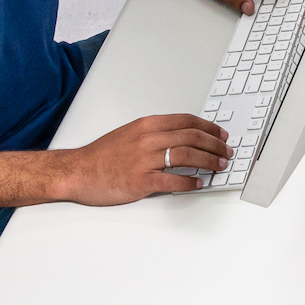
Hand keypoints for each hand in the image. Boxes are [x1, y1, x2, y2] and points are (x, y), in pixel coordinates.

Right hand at [58, 114, 232, 203]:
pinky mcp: (140, 181)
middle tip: (227, 151)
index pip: (186, 120)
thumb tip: (182, 137)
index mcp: (147, 125)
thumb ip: (155, 133)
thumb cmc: (102, 155)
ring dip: (208, 161)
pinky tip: (199, 183)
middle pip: (192, 137)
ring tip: (219, 165)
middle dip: (215, 144)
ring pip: (187, 156)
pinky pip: (173, 181)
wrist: (77, 171)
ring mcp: (145, 160)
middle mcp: (148, 139)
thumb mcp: (130, 133)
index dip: (208, 127)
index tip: (220, 133)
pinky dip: (190, 182)